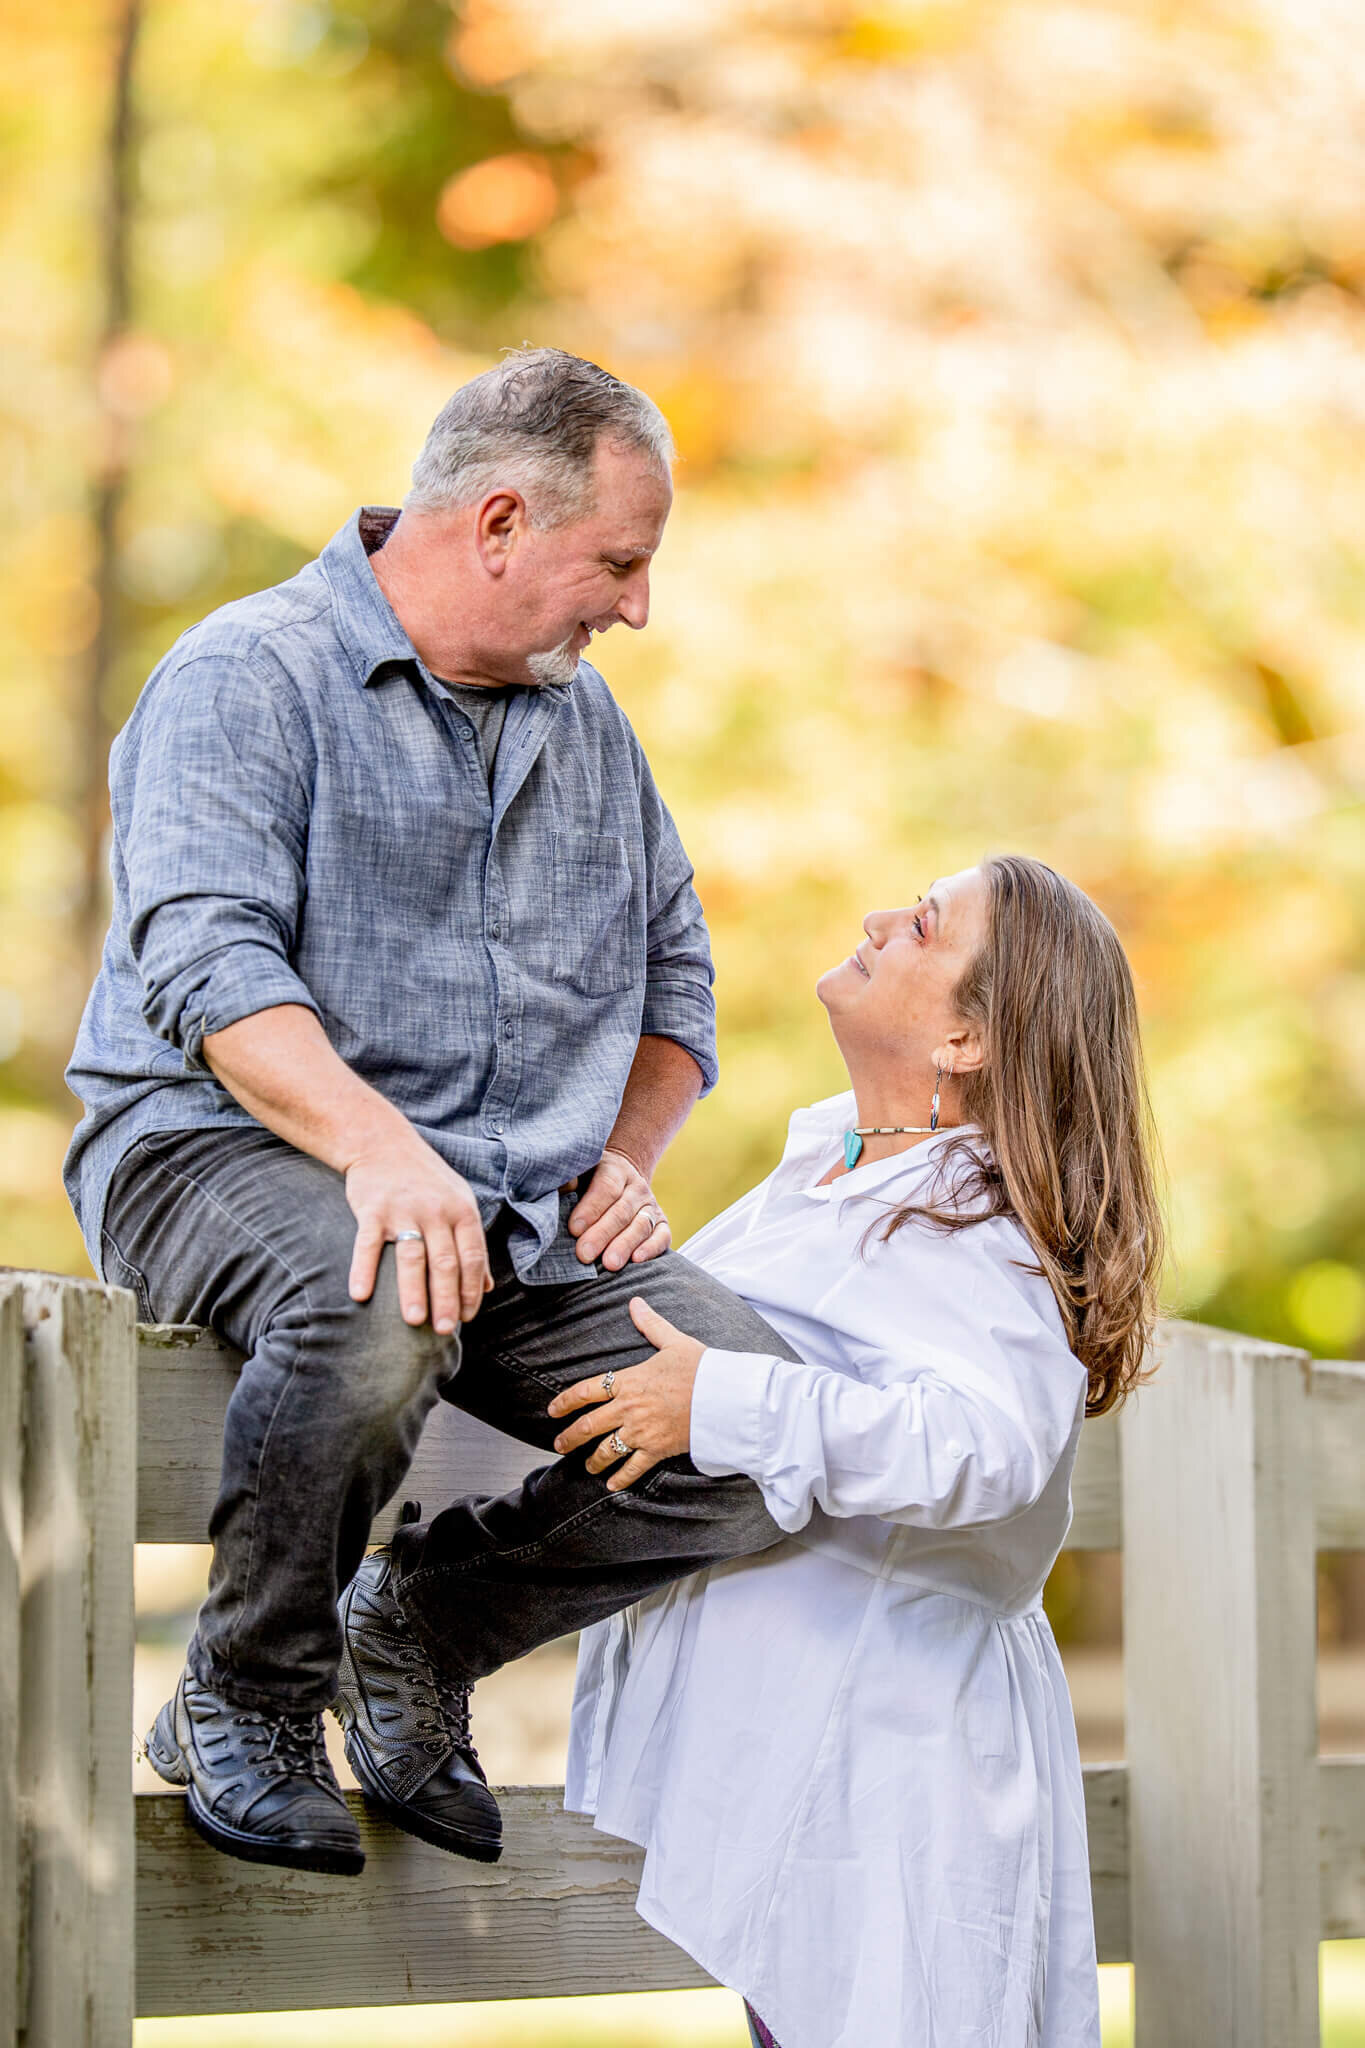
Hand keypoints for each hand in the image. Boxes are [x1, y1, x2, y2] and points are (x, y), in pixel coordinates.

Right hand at [345, 1134, 490, 1332]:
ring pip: (412, 1256)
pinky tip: (360, 1296)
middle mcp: (436, 1211)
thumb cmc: (427, 1180)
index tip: (467, 1318)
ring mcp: (404, 1209)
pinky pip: (367, 1244)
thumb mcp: (459, 1203)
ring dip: (413, 1291)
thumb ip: (472, 1245)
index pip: (472, 1257)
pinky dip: (363, 1270)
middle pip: (445, 1262)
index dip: (471, 1289)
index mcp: (462, 1211)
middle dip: (447, 1299)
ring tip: (414, 1321)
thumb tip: (487, 1288)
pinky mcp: (372, 1209)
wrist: (382, 1143)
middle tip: (445, 1330)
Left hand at [547, 1298, 703, 1489]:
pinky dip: (620, 1478)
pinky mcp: (658, 1449)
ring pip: (606, 1450)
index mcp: (629, 1381)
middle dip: (569, 1437)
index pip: (586, 1391)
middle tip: (559, 1444)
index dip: (565, 1401)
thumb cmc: (701, 1367)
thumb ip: (651, 1324)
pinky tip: (611, 1485)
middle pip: (588, 1425)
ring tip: (586, 1466)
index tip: (552, 1410)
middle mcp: (629, 1408)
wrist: (725, 1396)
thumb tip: (635, 1302)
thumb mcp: (674, 1341)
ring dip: (593, 1461)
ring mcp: (641, 1431)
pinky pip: (633, 1468)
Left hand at [567, 1147, 670, 1269]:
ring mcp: (651, 1206)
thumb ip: (569, 1178)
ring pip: (641, 1225)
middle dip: (602, 1234)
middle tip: (584, 1254)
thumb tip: (564, 1187)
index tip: (574, 1229)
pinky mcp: (661, 1224)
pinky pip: (662, 1236)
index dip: (591, 1208)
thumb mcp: (578, 1172)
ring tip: (609, 1264)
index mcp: (614, 1169)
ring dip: (625, 1245)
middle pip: (621, 1211)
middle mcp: (636, 1187)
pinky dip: (652, 1248)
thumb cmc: (589, 1181)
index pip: (606, 1188)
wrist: (621, 1178)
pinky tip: (637, 1260)